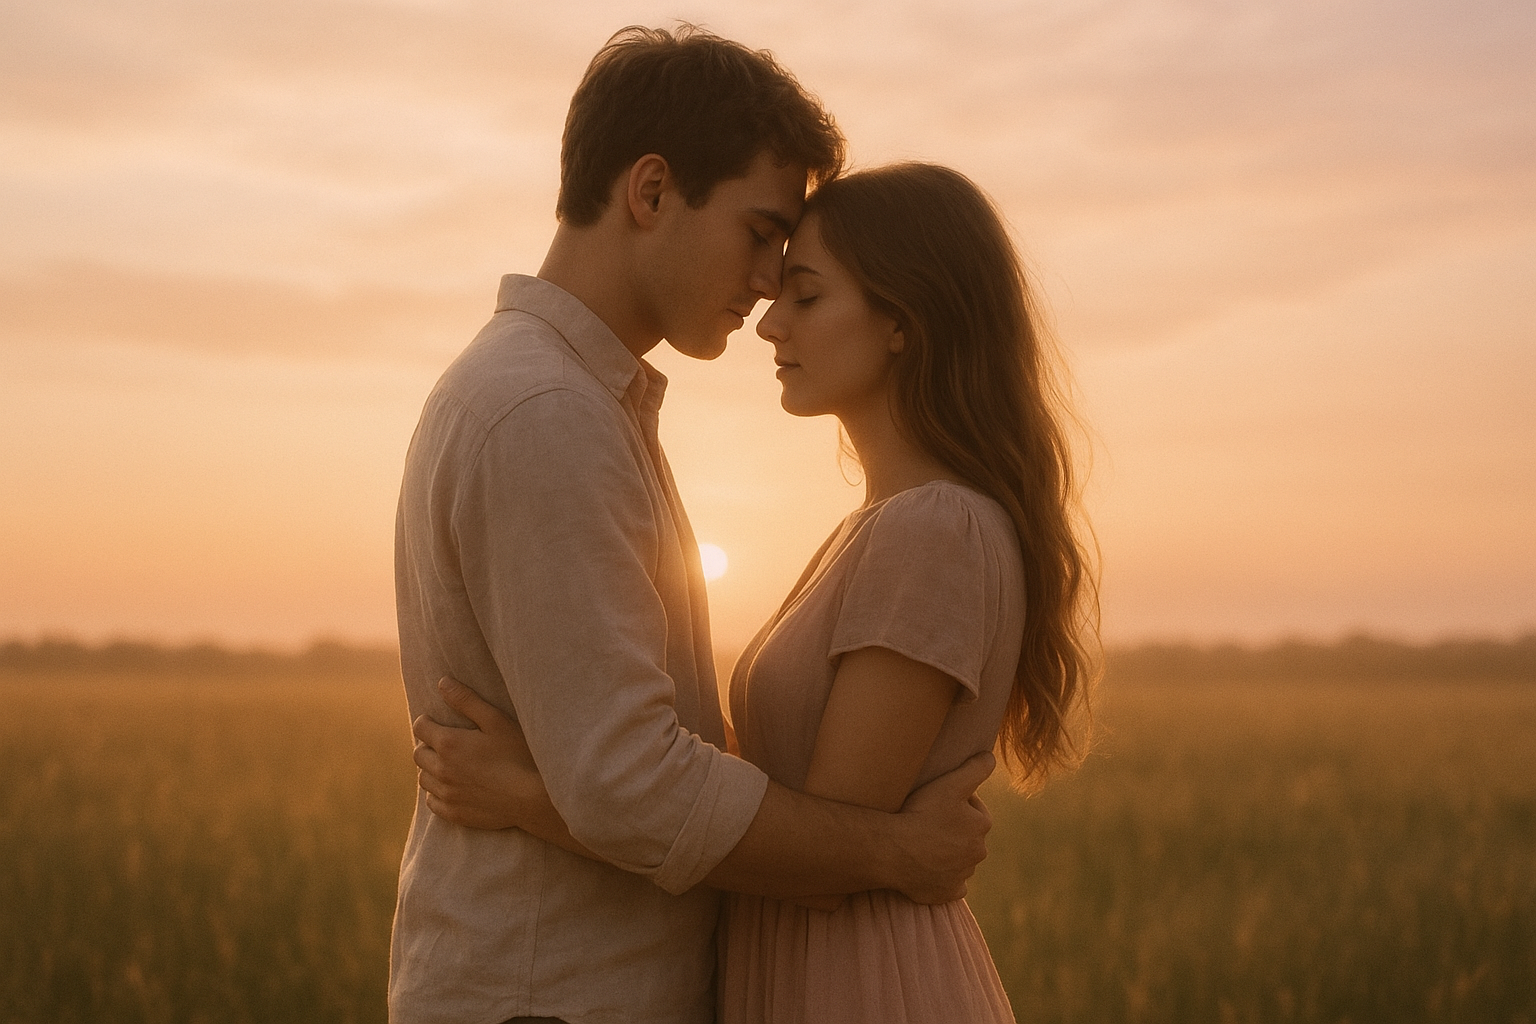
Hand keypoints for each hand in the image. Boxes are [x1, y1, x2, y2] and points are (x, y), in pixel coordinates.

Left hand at [412, 677, 542, 829]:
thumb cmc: (518, 755)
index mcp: (449, 744)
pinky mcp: (453, 813)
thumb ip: (467, 700)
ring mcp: (446, 794)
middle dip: (428, 745)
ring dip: (431, 769)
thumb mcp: (496, 721)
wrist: (532, 799)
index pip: (420, 727)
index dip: (427, 721)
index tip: (437, 722)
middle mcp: (441, 770)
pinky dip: (437, 793)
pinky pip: (432, 802)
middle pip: (418, 754)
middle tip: (446, 743)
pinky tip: (453, 787)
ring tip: (450, 765)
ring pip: (423, 779)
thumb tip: (442, 683)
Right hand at [888, 751, 994, 903]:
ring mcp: (962, 875)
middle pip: (966, 836)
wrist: (893, 851)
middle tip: (927, 822)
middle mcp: (977, 853)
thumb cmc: (921, 813)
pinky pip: (949, 885)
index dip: (955, 802)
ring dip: (946, 852)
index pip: (973, 808)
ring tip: (922, 843)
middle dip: (953, 829)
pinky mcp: (946, 893)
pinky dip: (942, 878)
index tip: (936, 801)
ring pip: (958, 860)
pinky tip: (926, 869)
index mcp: (981, 825)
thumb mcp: (950, 783)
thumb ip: (976, 768)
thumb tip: (991, 757)